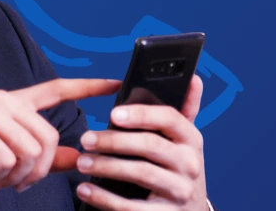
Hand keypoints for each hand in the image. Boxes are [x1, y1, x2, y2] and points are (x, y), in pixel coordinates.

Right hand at [0, 78, 120, 209]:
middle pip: (48, 137)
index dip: (87, 87)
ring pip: (31, 151)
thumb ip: (47, 158)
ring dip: (16, 175)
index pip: (57, 90)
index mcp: (15, 104)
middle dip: (37, 169)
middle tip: (15, 178)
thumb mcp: (15, 163)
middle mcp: (4, 101)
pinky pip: (9, 160)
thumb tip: (80, 157)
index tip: (114, 84)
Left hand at [75, 75, 208, 210]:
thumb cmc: (177, 167)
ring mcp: (180, 192)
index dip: (141, 114)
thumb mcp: (184, 140)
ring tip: (81, 162)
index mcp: (191, 138)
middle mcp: (190, 164)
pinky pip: (132, 207)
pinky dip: (105, 199)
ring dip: (106, 167)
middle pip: (150, 146)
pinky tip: (86, 190)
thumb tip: (194, 77)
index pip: (169, 119)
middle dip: (114, 141)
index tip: (113, 113)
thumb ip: (184, 109)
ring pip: (140, 174)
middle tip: (86, 139)